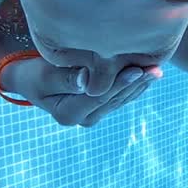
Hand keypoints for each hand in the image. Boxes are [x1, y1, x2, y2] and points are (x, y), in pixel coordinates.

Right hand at [0, 58, 161, 126]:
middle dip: (136, 83)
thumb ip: (65, 77)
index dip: (120, 82)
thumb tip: (86, 80)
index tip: (138, 69)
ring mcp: (93, 116)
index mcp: (69, 114)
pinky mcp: (100, 108)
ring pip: (122, 99)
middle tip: (156, 67)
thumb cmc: (34, 74)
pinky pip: (122, 97)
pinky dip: (135, 85)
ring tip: (156, 69)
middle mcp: (84, 119)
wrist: (31, 81)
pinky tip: (148, 73)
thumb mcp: (43, 75)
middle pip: (115, 99)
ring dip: (140, 85)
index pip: (100, 97)